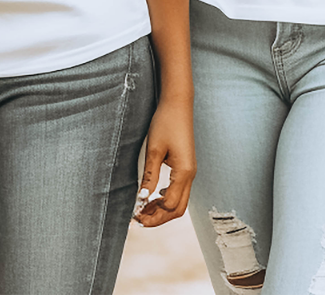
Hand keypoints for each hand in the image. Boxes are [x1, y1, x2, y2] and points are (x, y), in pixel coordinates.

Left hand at [132, 94, 194, 227]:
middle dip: (159, 218)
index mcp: (184, 172)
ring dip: (162, 210)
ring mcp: (190, 171)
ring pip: (179, 202)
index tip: (134, 215)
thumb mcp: (154, 149)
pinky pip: (179, 191)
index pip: (169, 205)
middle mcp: (190, 174)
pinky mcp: (186, 167)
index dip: (151, 214)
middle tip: (138, 220)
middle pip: (177, 209)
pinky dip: (166, 200)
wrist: (178, 104)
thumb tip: (142, 199)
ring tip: (143, 211)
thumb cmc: (166, 122)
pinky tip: (153, 197)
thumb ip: (149, 176)